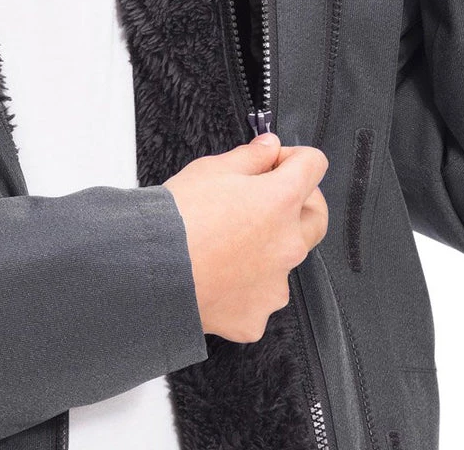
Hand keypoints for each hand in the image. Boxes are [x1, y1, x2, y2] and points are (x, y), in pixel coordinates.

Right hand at [162, 134, 328, 342]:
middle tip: (268, 198)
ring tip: (229, 244)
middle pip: (316, 216)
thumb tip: (269, 147)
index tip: (274, 162)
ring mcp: (275, 284)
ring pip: (286, 260)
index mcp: (281, 200)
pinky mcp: (256, 316)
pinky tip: (220, 277)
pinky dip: (246, 288)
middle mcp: (287, 244)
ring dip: (269, 248)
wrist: (148, 271)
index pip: (314, 165)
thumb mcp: (211, 169)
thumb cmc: (175, 219)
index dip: (293, 157)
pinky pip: (260, 297)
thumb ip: (251, 156)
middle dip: (300, 203)